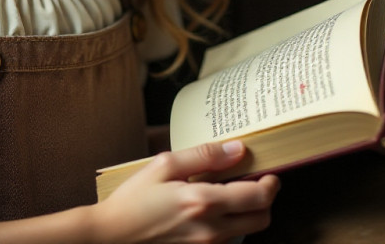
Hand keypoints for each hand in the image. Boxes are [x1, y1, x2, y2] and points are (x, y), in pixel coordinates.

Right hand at [94, 140, 278, 243]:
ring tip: (229, 191)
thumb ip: (204, 155)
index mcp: (204, 201)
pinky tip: (211, 209)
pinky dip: (229, 223)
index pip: (257, 196)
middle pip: (261, 219)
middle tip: (254, 181)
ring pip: (246, 231)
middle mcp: (211, 229)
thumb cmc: (135, 198)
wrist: (112, 237)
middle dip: (265, 199)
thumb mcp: (165, 165)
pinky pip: (227, 239)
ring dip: (247, 212)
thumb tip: (237, 149)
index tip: (270, 172)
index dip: (271, 183)